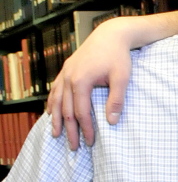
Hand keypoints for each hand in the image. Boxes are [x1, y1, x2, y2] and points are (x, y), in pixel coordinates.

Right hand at [47, 19, 133, 149]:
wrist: (111, 34)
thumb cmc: (118, 56)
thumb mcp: (122, 78)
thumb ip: (116, 100)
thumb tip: (112, 122)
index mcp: (81, 81)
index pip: (81, 113)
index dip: (85, 129)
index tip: (90, 143)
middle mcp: (68, 77)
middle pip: (66, 110)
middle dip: (69, 130)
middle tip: (73, 147)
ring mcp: (65, 73)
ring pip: (56, 100)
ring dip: (56, 119)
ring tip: (56, 134)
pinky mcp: (66, 69)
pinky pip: (55, 89)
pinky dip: (52, 103)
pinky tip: (51, 112)